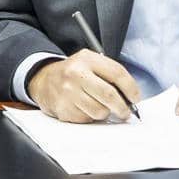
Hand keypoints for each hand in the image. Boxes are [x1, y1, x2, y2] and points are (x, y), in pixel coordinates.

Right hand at [26, 50, 142, 122]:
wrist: (44, 80)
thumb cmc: (74, 73)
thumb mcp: (90, 63)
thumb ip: (110, 74)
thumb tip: (130, 97)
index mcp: (87, 59)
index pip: (117, 73)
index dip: (130, 88)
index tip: (135, 98)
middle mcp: (76, 74)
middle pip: (109, 95)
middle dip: (122, 107)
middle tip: (125, 112)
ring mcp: (68, 92)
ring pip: (99, 111)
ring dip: (105, 113)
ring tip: (100, 107)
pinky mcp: (63, 108)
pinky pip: (87, 119)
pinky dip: (90, 117)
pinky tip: (84, 108)